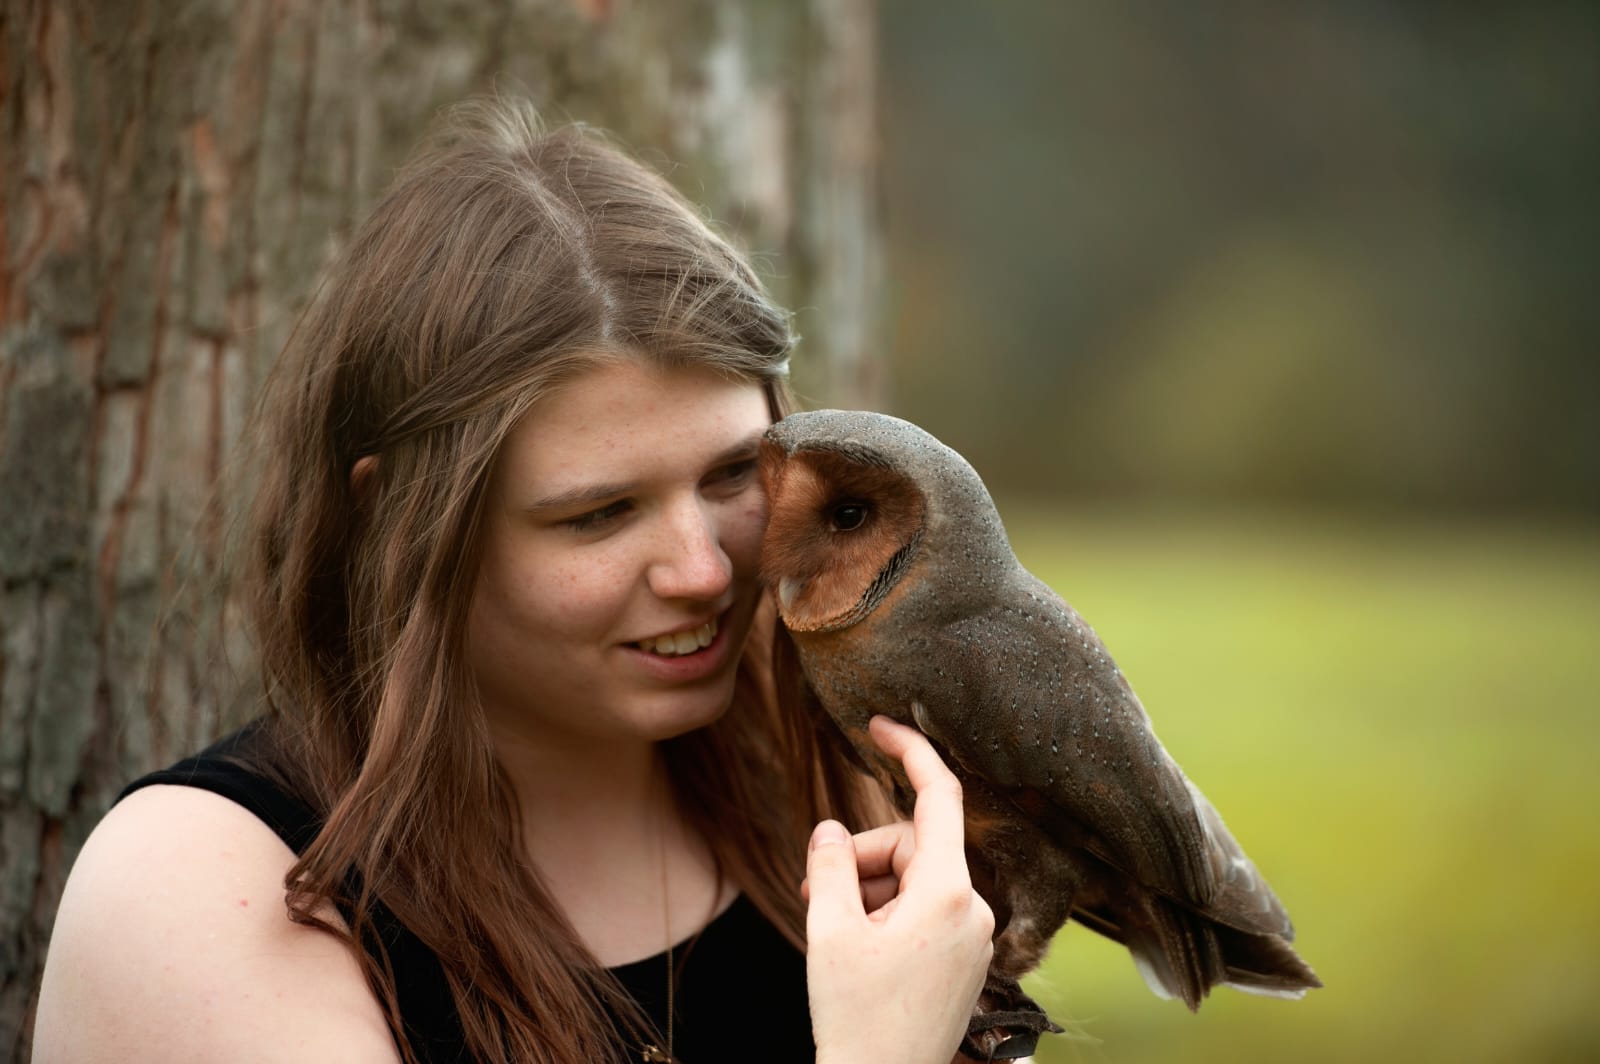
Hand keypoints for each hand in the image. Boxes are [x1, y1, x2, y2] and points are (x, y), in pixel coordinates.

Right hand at [804, 716, 993, 1063]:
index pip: (939, 797)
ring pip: (915, 879)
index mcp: (948, 894)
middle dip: (862, 859)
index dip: (910, 751)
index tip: (879, 724)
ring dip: (869, 891)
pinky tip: (857, 949)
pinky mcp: (966, 959)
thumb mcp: (829, 931)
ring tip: (833, 933)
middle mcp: (973, 910)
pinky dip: (887, 913)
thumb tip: (832, 829)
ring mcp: (974, 937)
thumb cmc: (858, 1019)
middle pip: (912, 846)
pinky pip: (925, 910)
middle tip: (814, 891)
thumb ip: (829, 865)